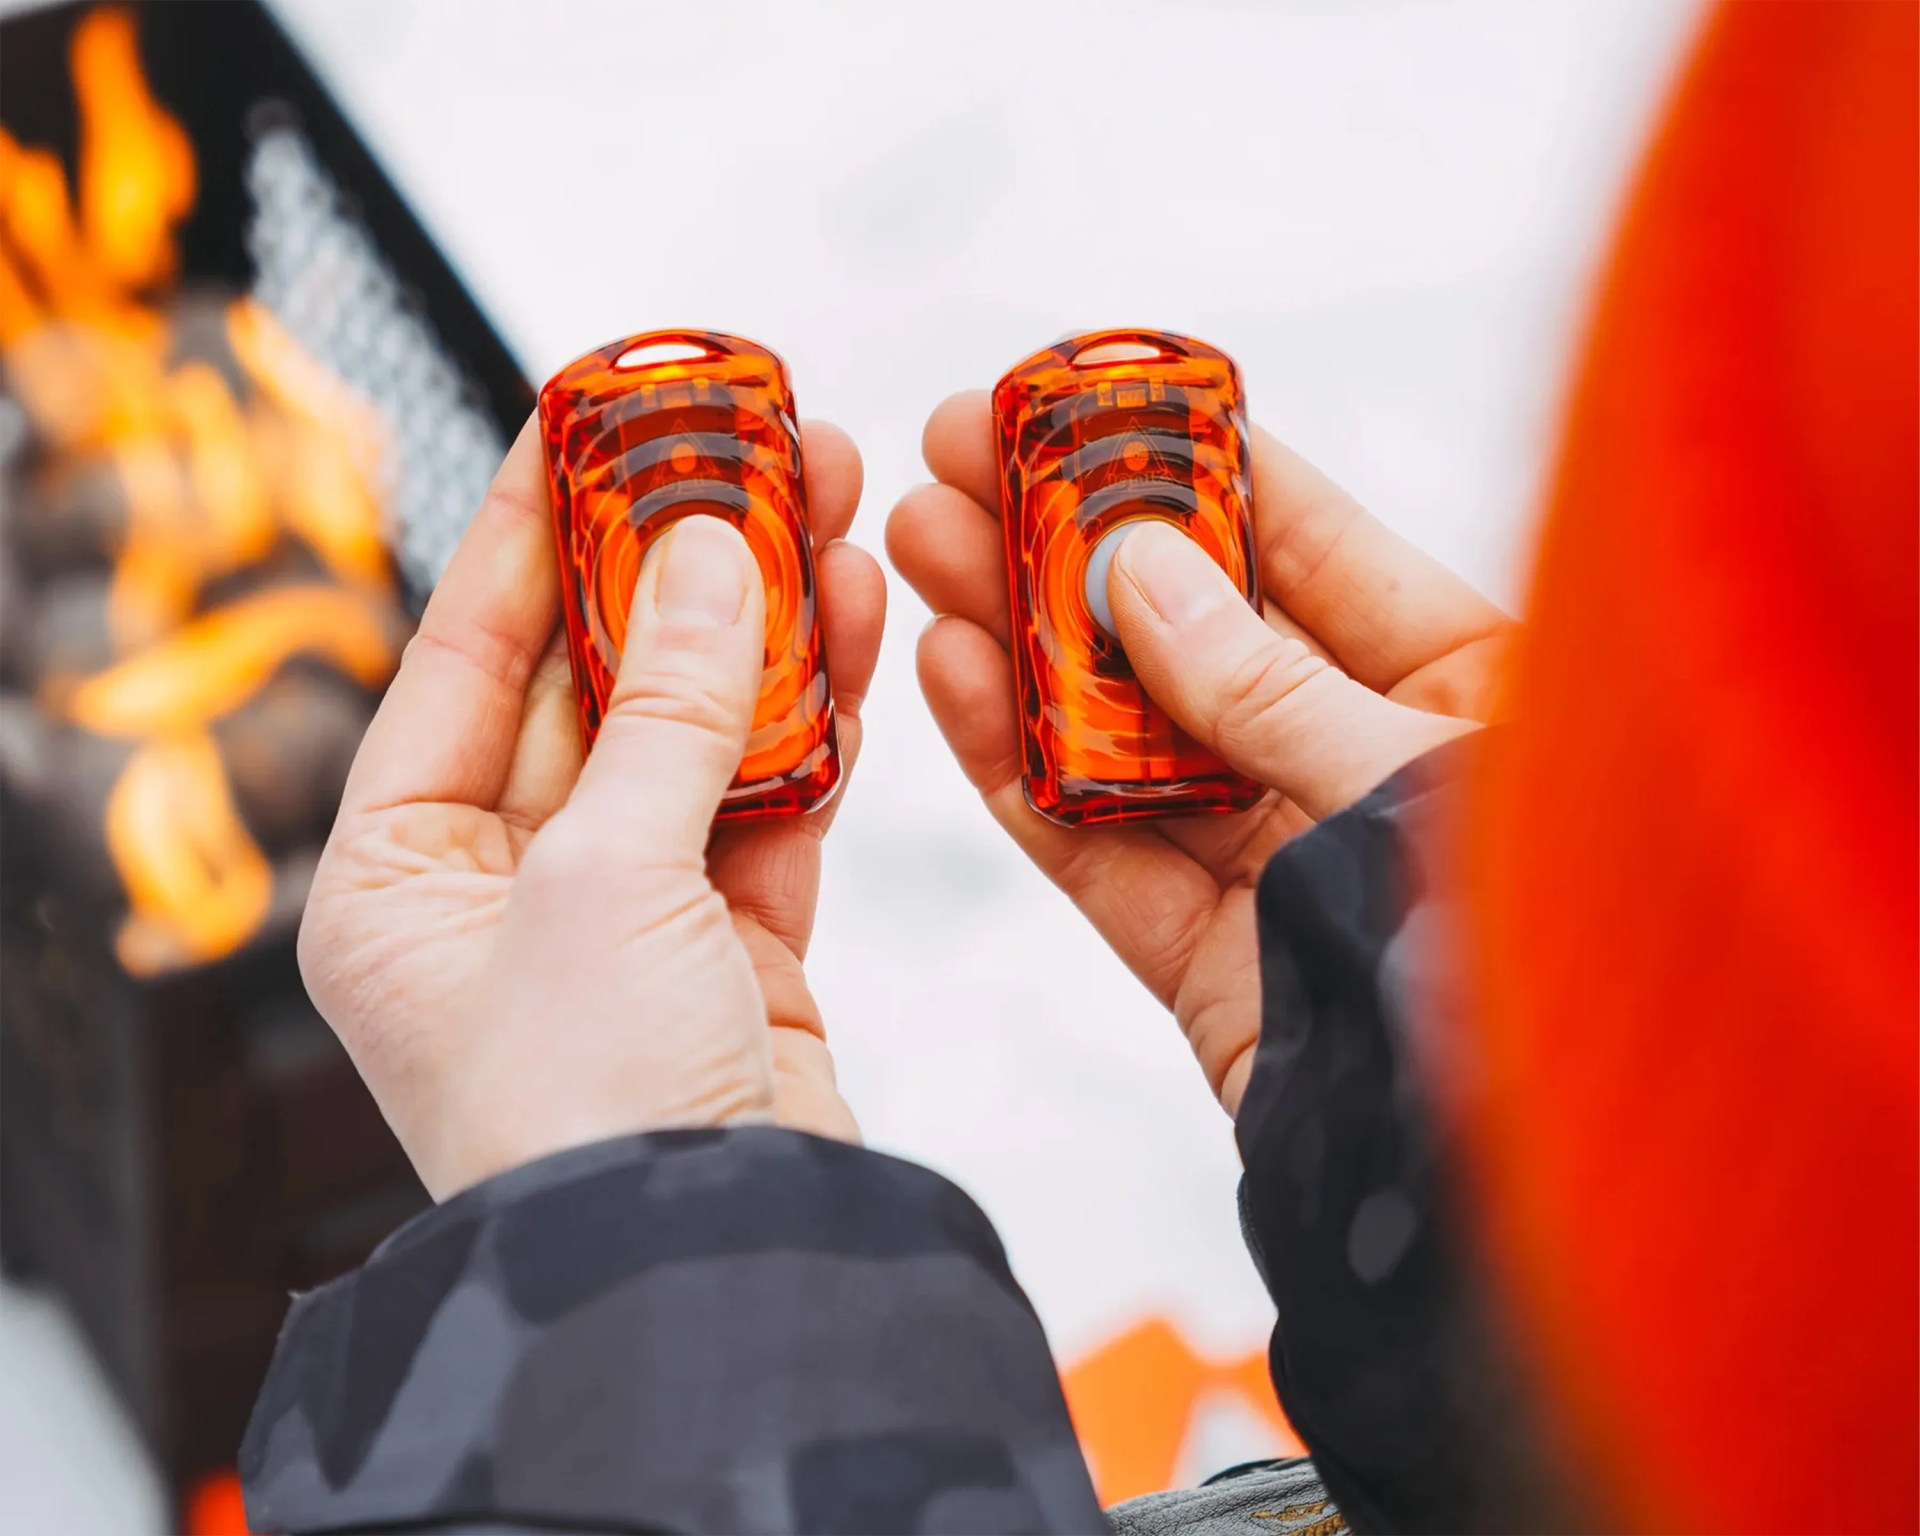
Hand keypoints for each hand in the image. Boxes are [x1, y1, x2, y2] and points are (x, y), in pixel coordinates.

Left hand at [299, 418, 883, 1198]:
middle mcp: (499, 891)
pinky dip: (813, 725)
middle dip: (668, 564)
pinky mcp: (731, 949)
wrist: (707, 1276)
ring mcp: (622, 918)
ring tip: (820, 501)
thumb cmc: (585, 1116)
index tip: (580, 414)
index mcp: (397, 875)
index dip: (525, 524)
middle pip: (592, 683)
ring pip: (694, 733)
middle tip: (735, 443)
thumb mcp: (605, 883)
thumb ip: (667, 711)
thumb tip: (709, 553)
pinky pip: (767, 805)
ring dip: (759, 629)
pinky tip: (853, 625)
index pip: (462, 657)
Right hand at [887, 393, 1512, 1114]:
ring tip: (924, 547)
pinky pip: (1101, 849)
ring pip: (1128, 736)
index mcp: (1473, 693)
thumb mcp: (1418, 783)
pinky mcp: (1215, 963)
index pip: (1310, 543)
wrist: (1512, 1194)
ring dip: (1022, 644)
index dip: (1191, 463)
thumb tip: (1143, 575)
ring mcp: (1286, 867)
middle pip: (1196, 633)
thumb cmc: (1557, 965)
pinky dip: (1024, 773)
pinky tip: (954, 678)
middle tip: (957, 461)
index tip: (1082, 399)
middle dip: (1072, 546)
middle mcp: (1370, 767)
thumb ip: (1267, 688)